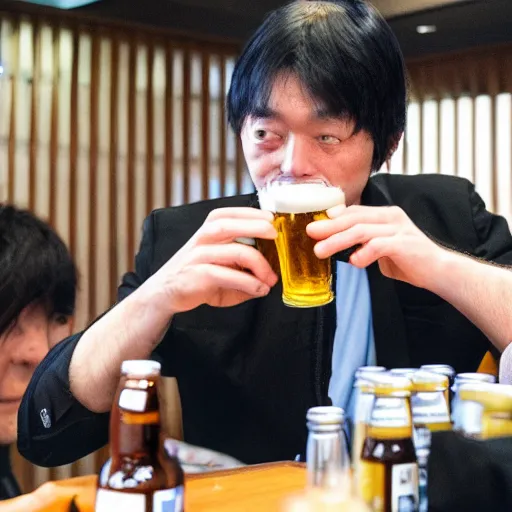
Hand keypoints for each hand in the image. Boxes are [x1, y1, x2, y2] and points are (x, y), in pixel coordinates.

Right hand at [152, 207, 278, 311]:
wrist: (165, 292)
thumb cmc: (198, 276)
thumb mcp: (223, 265)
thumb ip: (244, 265)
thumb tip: (272, 273)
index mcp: (208, 230)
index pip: (229, 213)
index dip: (252, 212)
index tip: (272, 218)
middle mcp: (202, 238)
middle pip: (229, 225)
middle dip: (256, 226)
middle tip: (276, 236)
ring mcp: (198, 257)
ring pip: (234, 252)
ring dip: (259, 264)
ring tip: (271, 278)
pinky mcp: (197, 276)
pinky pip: (227, 276)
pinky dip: (248, 283)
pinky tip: (259, 289)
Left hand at [307, 204, 446, 288]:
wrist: (440, 271)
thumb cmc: (409, 260)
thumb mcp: (382, 247)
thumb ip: (364, 242)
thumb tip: (337, 244)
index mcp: (385, 216)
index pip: (354, 212)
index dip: (333, 217)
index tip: (314, 225)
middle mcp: (391, 217)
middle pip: (353, 218)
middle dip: (329, 226)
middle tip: (310, 233)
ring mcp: (398, 229)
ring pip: (361, 230)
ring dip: (337, 240)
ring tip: (320, 251)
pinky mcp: (404, 244)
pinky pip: (379, 245)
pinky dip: (364, 253)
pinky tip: (354, 262)